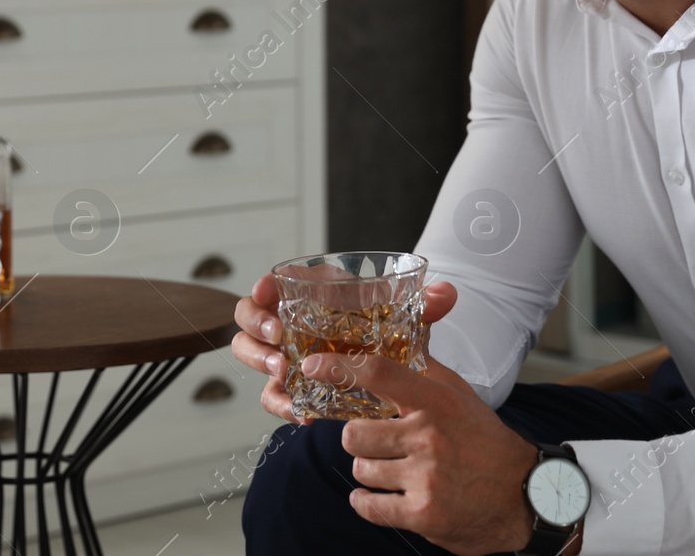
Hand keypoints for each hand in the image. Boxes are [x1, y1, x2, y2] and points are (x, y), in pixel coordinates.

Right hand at [230, 273, 459, 424]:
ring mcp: (283, 355)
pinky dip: (282, 404)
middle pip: (248, 316)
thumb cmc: (385, 336)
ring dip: (259, 361)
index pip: (272, 283)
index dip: (263, 286)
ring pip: (249, 353)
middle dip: (256, 325)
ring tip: (284, 371)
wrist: (387, 379)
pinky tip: (303, 412)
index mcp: (309, 296)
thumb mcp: (404, 321)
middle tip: (278, 337)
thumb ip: (424, 307)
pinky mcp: (289, 387)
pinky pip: (272, 395)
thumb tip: (447, 293)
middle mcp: (288, 323)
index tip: (269, 290)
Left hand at [304, 349, 540, 555]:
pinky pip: (368, 505)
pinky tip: (381, 496)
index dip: (339, 367)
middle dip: (360, 440)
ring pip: (361, 469)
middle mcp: (430, 437)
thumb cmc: (486, 440)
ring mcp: (426, 477)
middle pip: (354, 433)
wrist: (527, 495)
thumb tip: (400, 330)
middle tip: (379, 442)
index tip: (312, 366)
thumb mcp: (460, 395)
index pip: (379, 373)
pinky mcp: (423, 514)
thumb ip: (425, 366)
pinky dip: (367, 502)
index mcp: (437, 401)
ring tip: (393, 470)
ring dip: (370, 471)